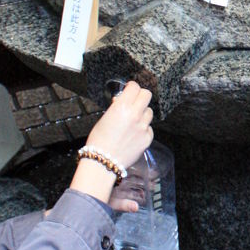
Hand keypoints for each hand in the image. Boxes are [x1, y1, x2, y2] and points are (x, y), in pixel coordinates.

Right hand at [71, 82, 153, 204]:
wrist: (103, 162)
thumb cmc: (99, 141)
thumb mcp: (104, 118)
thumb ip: (116, 107)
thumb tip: (121, 101)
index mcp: (122, 107)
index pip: (134, 87)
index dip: (131, 87)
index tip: (129, 89)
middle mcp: (135, 115)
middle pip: (147, 95)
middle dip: (140, 96)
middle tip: (134, 101)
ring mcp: (143, 127)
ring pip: (149, 112)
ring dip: (143, 113)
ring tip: (133, 120)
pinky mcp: (147, 139)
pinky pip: (149, 128)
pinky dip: (144, 129)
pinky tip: (135, 134)